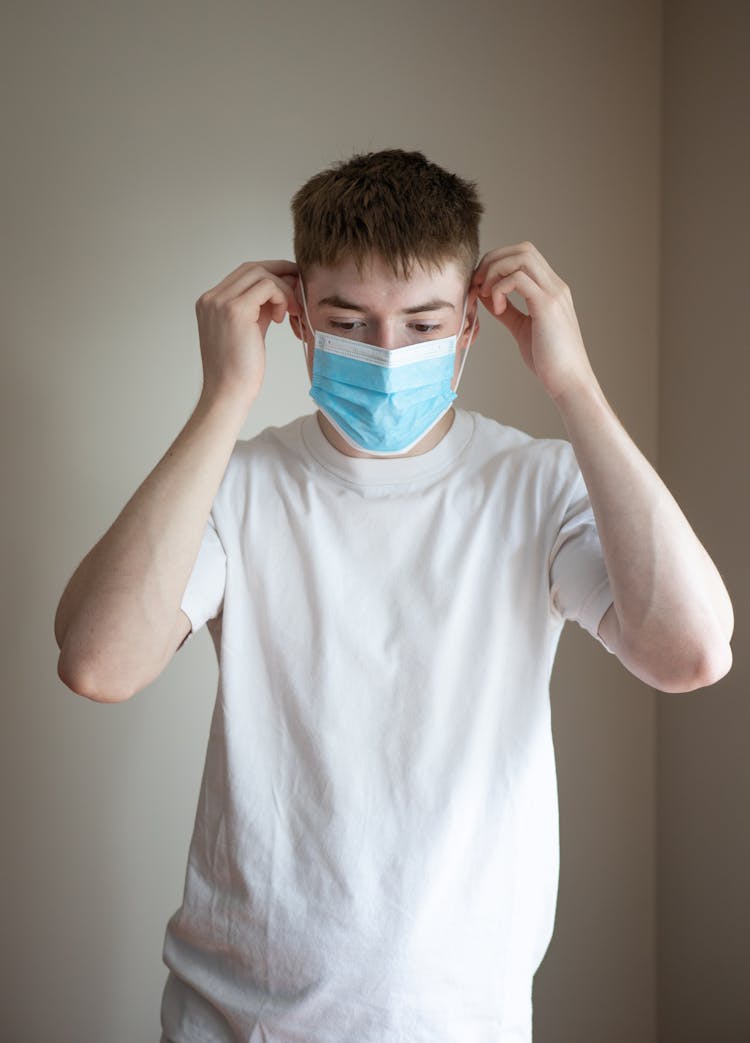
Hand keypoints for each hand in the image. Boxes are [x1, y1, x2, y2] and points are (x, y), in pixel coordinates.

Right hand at [195, 260, 298, 410]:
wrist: (228, 393)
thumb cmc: (239, 370)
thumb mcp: (249, 329)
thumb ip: (259, 307)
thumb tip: (282, 287)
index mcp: (211, 302)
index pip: (243, 273)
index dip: (270, 274)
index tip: (290, 285)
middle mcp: (211, 298)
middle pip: (252, 267)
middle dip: (280, 274)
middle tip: (298, 291)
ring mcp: (220, 302)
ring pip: (261, 273)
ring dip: (282, 289)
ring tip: (288, 313)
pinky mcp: (235, 310)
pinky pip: (267, 286)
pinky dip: (281, 297)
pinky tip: (281, 318)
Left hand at [472, 242, 594, 400]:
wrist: (569, 382)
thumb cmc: (549, 361)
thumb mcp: (522, 329)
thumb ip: (508, 310)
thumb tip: (488, 296)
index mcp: (551, 290)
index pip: (525, 256)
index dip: (498, 262)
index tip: (481, 284)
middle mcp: (555, 286)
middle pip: (522, 249)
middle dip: (493, 260)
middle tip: (478, 284)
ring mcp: (554, 294)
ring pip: (521, 257)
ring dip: (495, 271)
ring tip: (486, 295)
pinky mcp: (547, 306)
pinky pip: (518, 279)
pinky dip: (500, 288)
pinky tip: (497, 309)